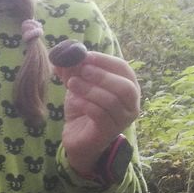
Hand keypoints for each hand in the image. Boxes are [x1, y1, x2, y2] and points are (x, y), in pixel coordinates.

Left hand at [56, 52, 139, 175]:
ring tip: (71, 84)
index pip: (124, 69)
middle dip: (102, 76)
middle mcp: (131, 104)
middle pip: (125, 87)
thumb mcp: (78, 86)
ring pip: (112, 101)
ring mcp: (122, 120)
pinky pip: (100, 114)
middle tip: (82, 70)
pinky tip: (74, 100)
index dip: (105, 60)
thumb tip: (62, 54)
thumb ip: (72, 70)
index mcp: (128, 87)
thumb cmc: (83, 109)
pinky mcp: (109, 131)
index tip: (86, 55)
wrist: (77, 138)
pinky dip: (86, 104)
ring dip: (90, 89)